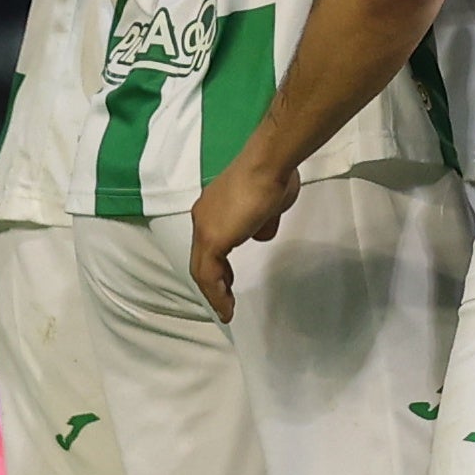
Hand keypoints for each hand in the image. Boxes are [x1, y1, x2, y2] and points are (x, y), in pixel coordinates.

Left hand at [189, 159, 295, 321]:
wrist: (267, 164)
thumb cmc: (272, 177)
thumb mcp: (269, 205)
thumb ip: (262, 221)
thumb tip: (260, 232)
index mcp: (214, 208)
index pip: (211, 242)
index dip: (218, 263)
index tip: (228, 279)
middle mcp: (203, 217)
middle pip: (202, 257)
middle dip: (214, 281)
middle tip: (225, 299)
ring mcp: (205, 228)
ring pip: (202, 268)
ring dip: (214, 292)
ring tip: (226, 309)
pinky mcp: (212, 240)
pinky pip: (209, 274)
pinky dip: (216, 293)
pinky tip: (226, 306)